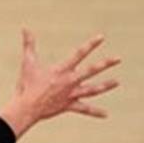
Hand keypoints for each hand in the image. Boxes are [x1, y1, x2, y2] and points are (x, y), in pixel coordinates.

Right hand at [0, 30, 120, 137]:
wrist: (27, 107)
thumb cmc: (26, 84)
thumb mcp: (28, 62)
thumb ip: (29, 44)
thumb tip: (25, 28)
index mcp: (62, 70)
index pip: (79, 54)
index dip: (91, 45)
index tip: (101, 38)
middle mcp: (70, 81)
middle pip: (91, 71)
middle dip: (106, 64)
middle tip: (118, 59)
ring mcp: (71, 94)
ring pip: (92, 90)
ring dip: (105, 86)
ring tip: (117, 82)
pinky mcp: (69, 106)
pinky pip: (84, 109)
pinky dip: (95, 112)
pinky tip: (106, 114)